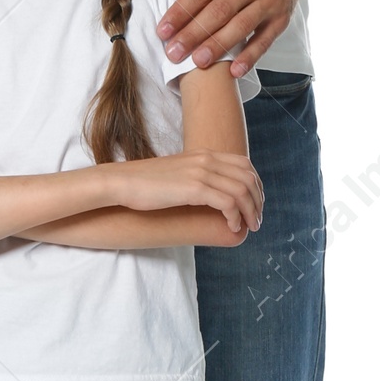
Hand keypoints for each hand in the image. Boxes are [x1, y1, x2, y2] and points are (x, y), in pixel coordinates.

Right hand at [102, 151, 263, 234]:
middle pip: (248, 177)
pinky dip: (235, 216)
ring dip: (251, 211)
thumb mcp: (175, 174)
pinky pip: (228, 202)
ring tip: (250, 226)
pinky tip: (232, 226)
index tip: (255, 204)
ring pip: (242, 191)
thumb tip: (203, 194)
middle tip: (256, 220)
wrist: (121, 182)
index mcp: (204, 154)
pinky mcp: (194, 188)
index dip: (256, 185)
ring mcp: (201, 172)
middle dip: (258, 200)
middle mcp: (206, 160)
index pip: (245, 165)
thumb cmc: (143, 184)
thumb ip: (192, 177)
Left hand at [156, 0, 309, 78]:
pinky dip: (250, 57)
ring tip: (197, 63)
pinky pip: (265, 40)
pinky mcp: (280, 17)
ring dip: (218, 47)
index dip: (181, 11)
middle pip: (219, 12)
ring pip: (240, 27)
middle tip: (173, 53)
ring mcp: (268, 1)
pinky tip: (233, 71)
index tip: (163, 30)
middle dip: (194, 34)